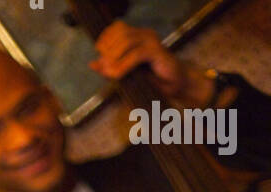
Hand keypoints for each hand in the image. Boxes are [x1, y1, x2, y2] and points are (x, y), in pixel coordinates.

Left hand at [89, 21, 214, 105]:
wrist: (177, 85)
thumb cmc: (153, 80)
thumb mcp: (127, 74)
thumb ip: (111, 67)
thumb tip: (92, 63)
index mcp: (138, 36)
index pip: (116, 27)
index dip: (105, 39)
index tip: (99, 54)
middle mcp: (145, 35)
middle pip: (120, 32)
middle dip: (108, 49)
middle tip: (104, 67)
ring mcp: (151, 41)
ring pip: (126, 40)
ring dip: (114, 57)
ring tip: (110, 73)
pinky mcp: (156, 52)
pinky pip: (136, 54)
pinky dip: (123, 65)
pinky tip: (118, 75)